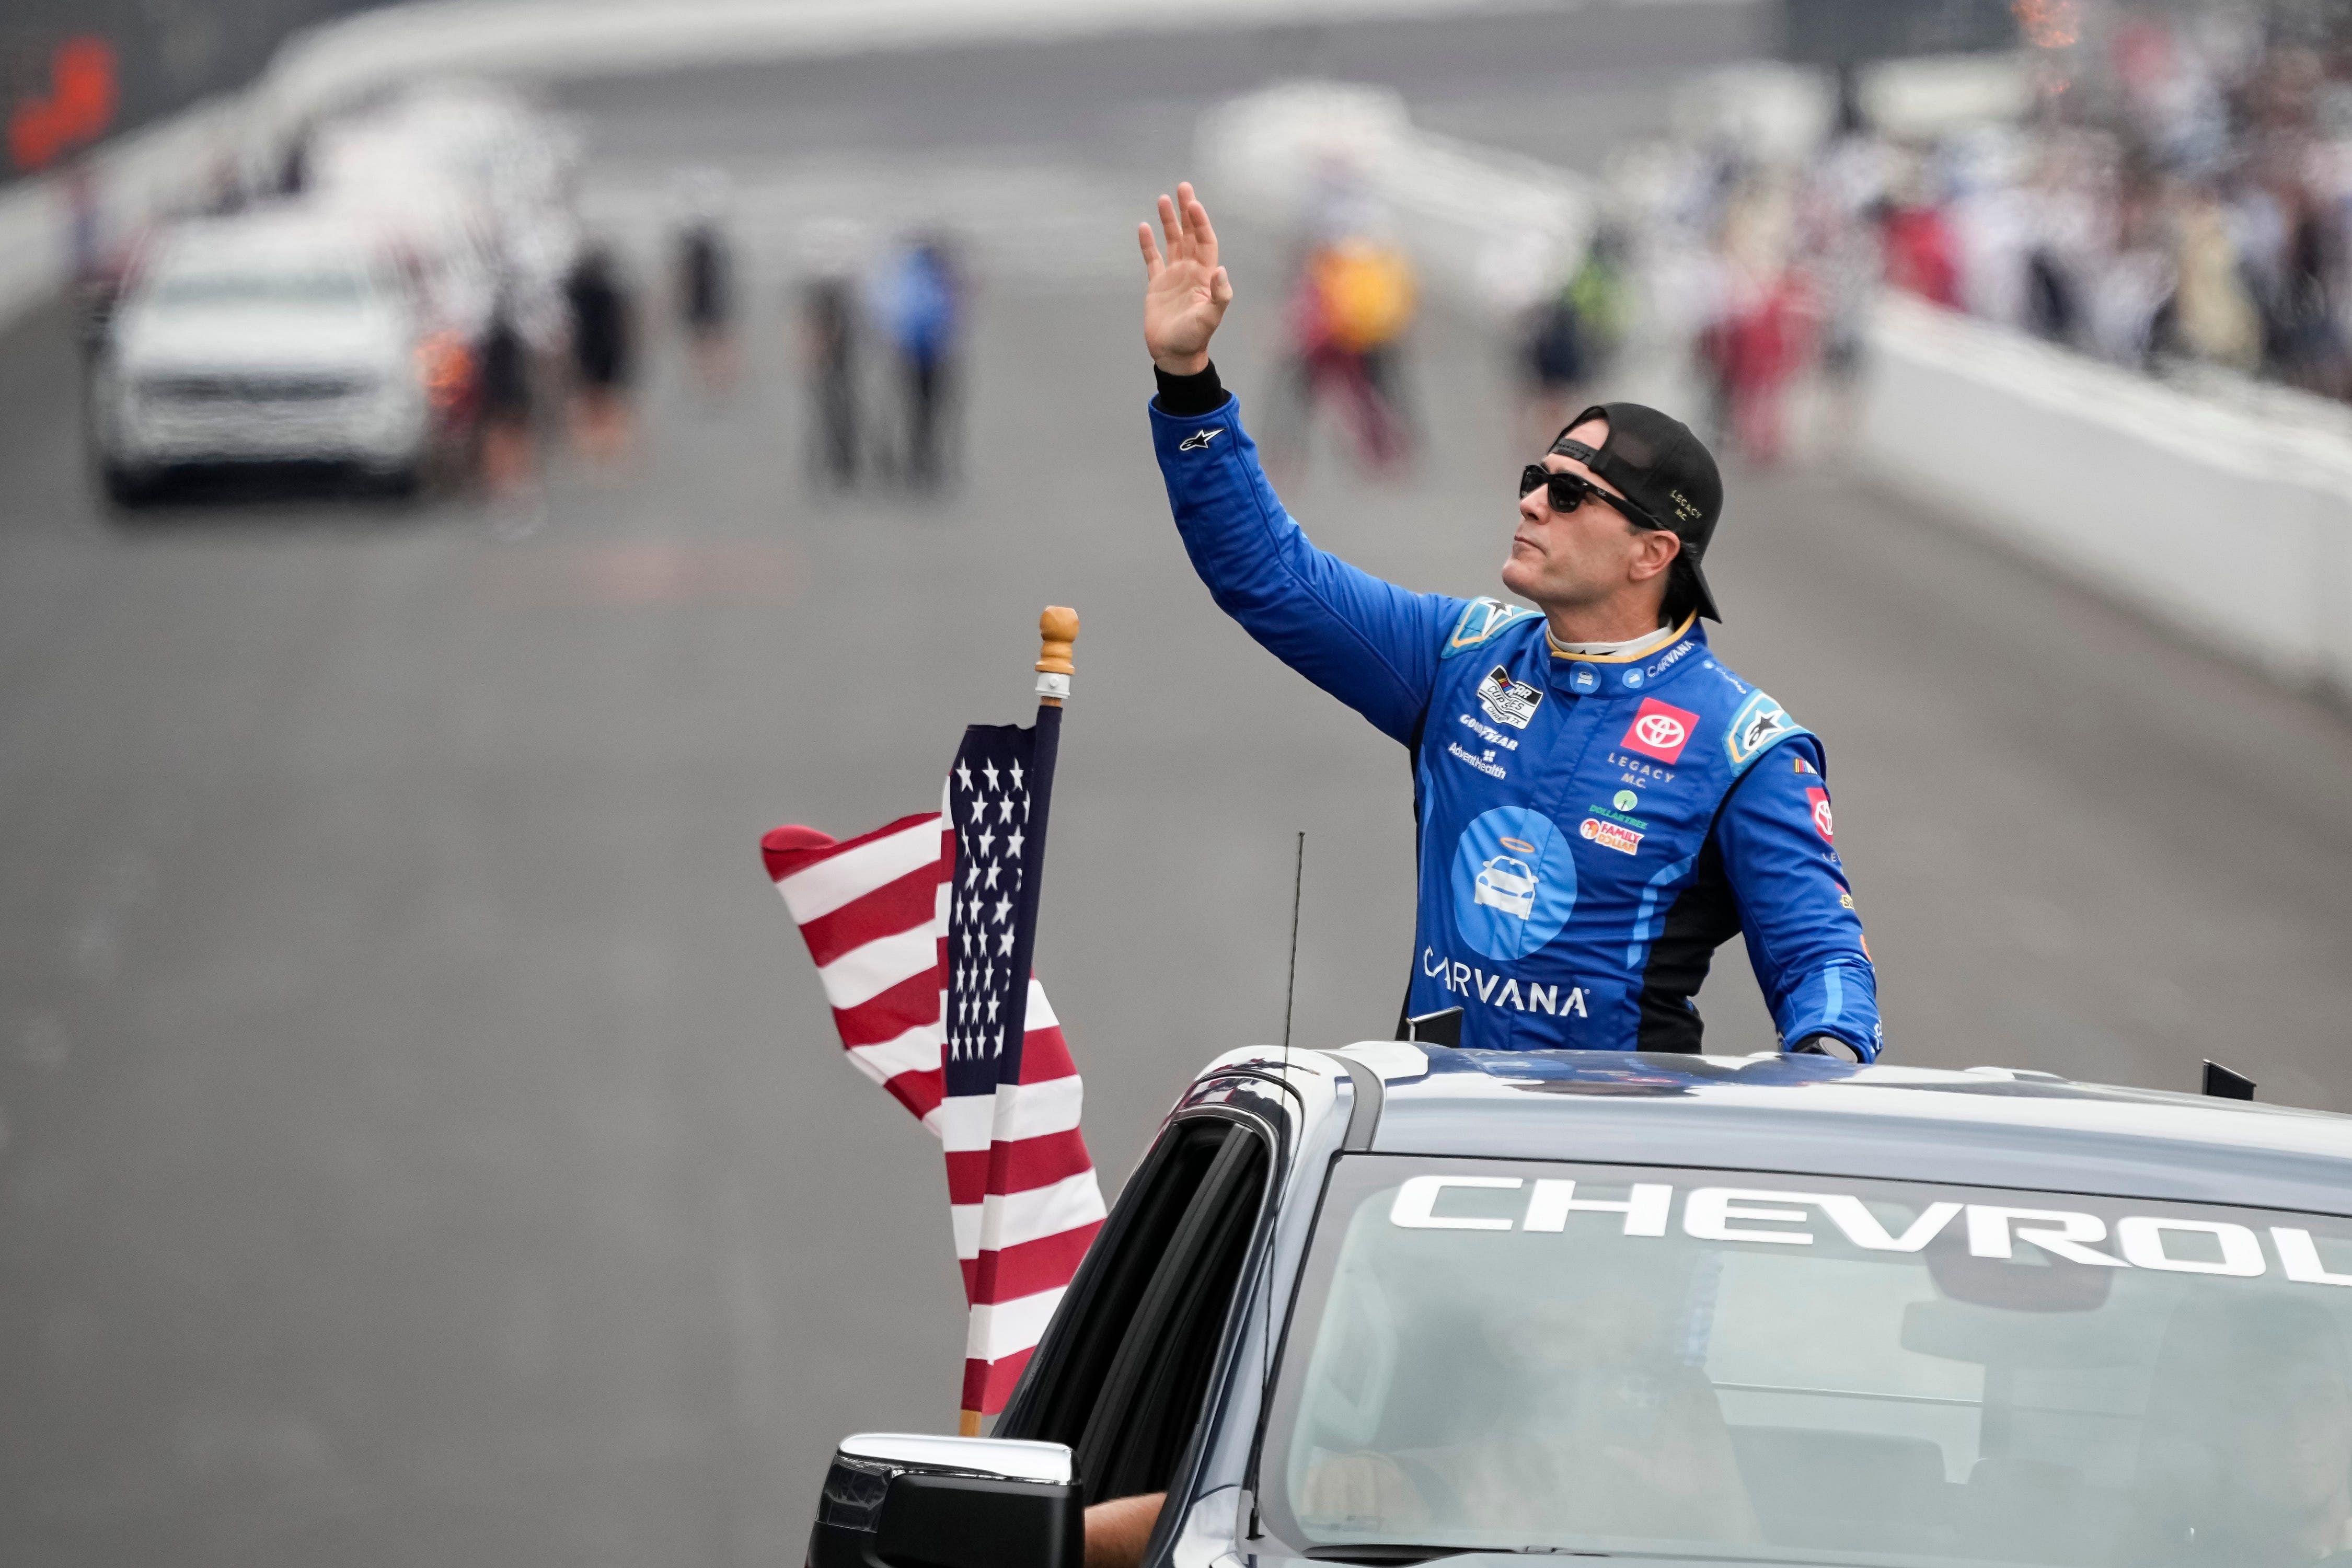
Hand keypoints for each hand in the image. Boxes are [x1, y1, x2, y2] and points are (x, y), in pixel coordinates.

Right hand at [1139, 181, 1231, 374]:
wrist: (1174, 354)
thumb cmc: (1194, 338)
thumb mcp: (1210, 318)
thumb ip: (1219, 295)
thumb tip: (1220, 270)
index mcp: (1205, 275)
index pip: (1204, 241)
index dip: (1200, 222)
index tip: (1192, 204)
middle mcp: (1191, 271)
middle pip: (1190, 234)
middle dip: (1186, 211)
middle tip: (1183, 187)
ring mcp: (1173, 276)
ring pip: (1172, 241)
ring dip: (1168, 221)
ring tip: (1163, 199)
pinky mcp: (1157, 284)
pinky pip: (1152, 258)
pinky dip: (1148, 243)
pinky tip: (1144, 227)